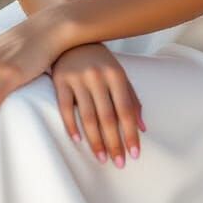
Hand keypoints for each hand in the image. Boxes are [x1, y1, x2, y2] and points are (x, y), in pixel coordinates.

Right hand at [50, 43, 145, 168]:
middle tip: (119, 163)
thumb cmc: (101, 62)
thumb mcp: (119, 76)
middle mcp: (98, 75)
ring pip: (87, 116)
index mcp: (116, 74)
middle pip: (107, 116)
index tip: (134, 154)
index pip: (126, 110)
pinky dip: (71, 126)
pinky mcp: (60, 80)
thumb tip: (142, 128)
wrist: (73, 39)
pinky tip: (78, 141)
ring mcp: (78, 78)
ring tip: (102, 158)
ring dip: (95, 140)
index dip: (130, 133)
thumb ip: (132, 100)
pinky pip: (65, 108)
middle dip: (114, 142)